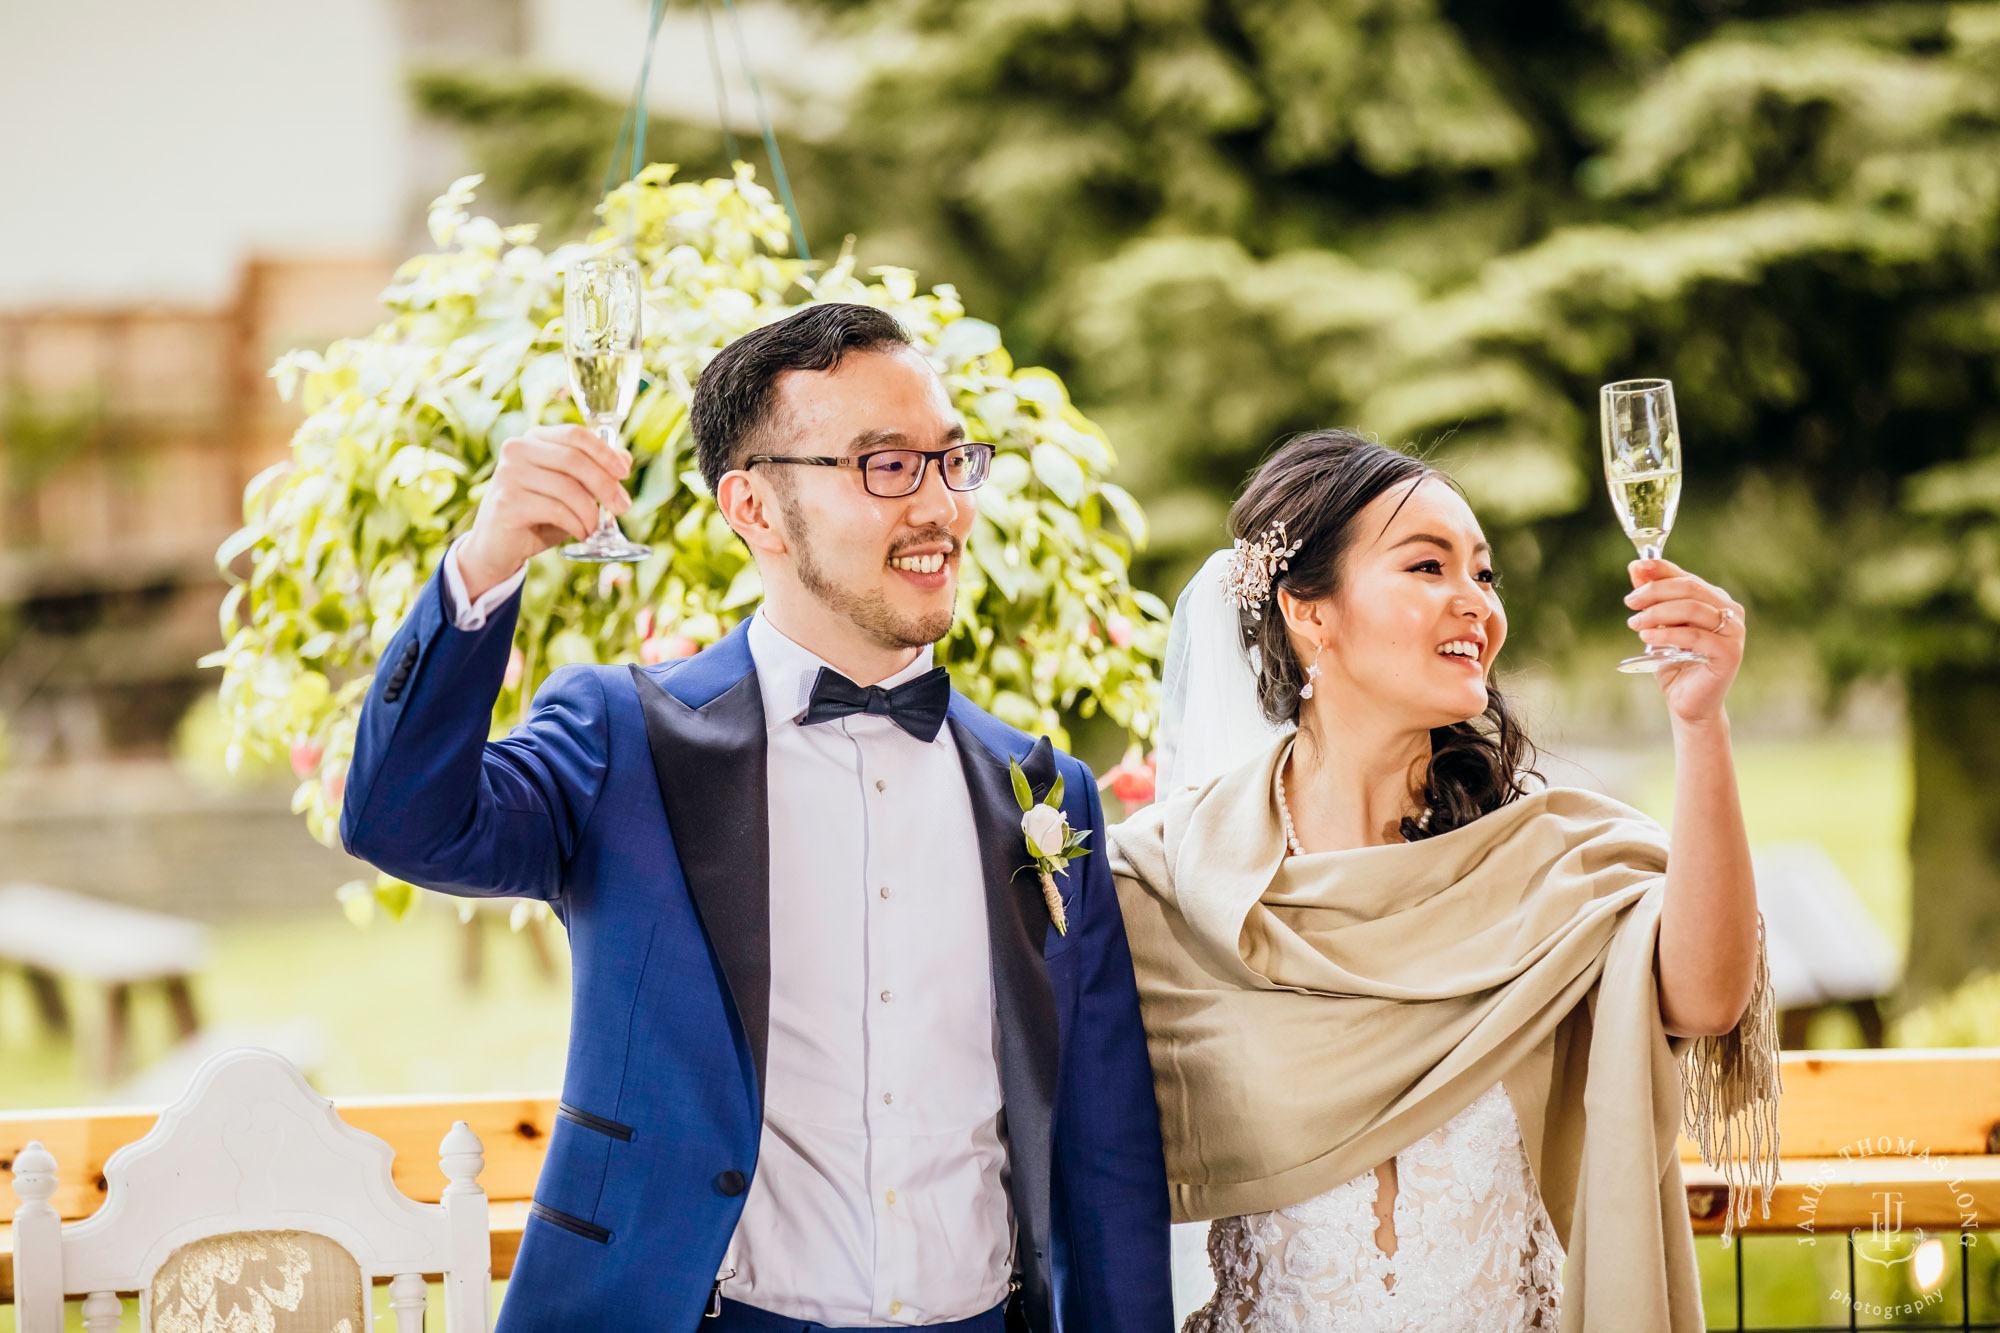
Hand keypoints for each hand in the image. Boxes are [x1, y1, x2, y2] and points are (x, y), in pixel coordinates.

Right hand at [458, 425, 632, 600]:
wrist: (497, 546)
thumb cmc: (537, 515)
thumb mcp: (570, 491)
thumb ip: (594, 473)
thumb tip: (626, 457)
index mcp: (533, 439)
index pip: (575, 435)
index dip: (604, 452)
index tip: (624, 473)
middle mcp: (517, 450)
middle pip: (573, 460)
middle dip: (605, 485)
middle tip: (623, 507)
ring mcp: (508, 474)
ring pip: (567, 488)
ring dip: (590, 512)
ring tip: (595, 528)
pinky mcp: (506, 502)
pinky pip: (556, 510)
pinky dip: (576, 525)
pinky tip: (582, 534)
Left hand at [1623, 558, 1745, 724]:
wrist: (1687, 702)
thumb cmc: (1674, 663)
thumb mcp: (1658, 626)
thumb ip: (1651, 599)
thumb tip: (1636, 568)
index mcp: (1716, 600)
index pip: (1686, 577)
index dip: (1661, 569)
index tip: (1636, 567)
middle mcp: (1730, 612)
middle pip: (1689, 588)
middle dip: (1655, 591)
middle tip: (1630, 601)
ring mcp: (1734, 632)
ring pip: (1691, 608)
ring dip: (1657, 613)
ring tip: (1635, 623)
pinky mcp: (1730, 653)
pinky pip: (1695, 636)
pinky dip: (1667, 634)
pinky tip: (1648, 637)